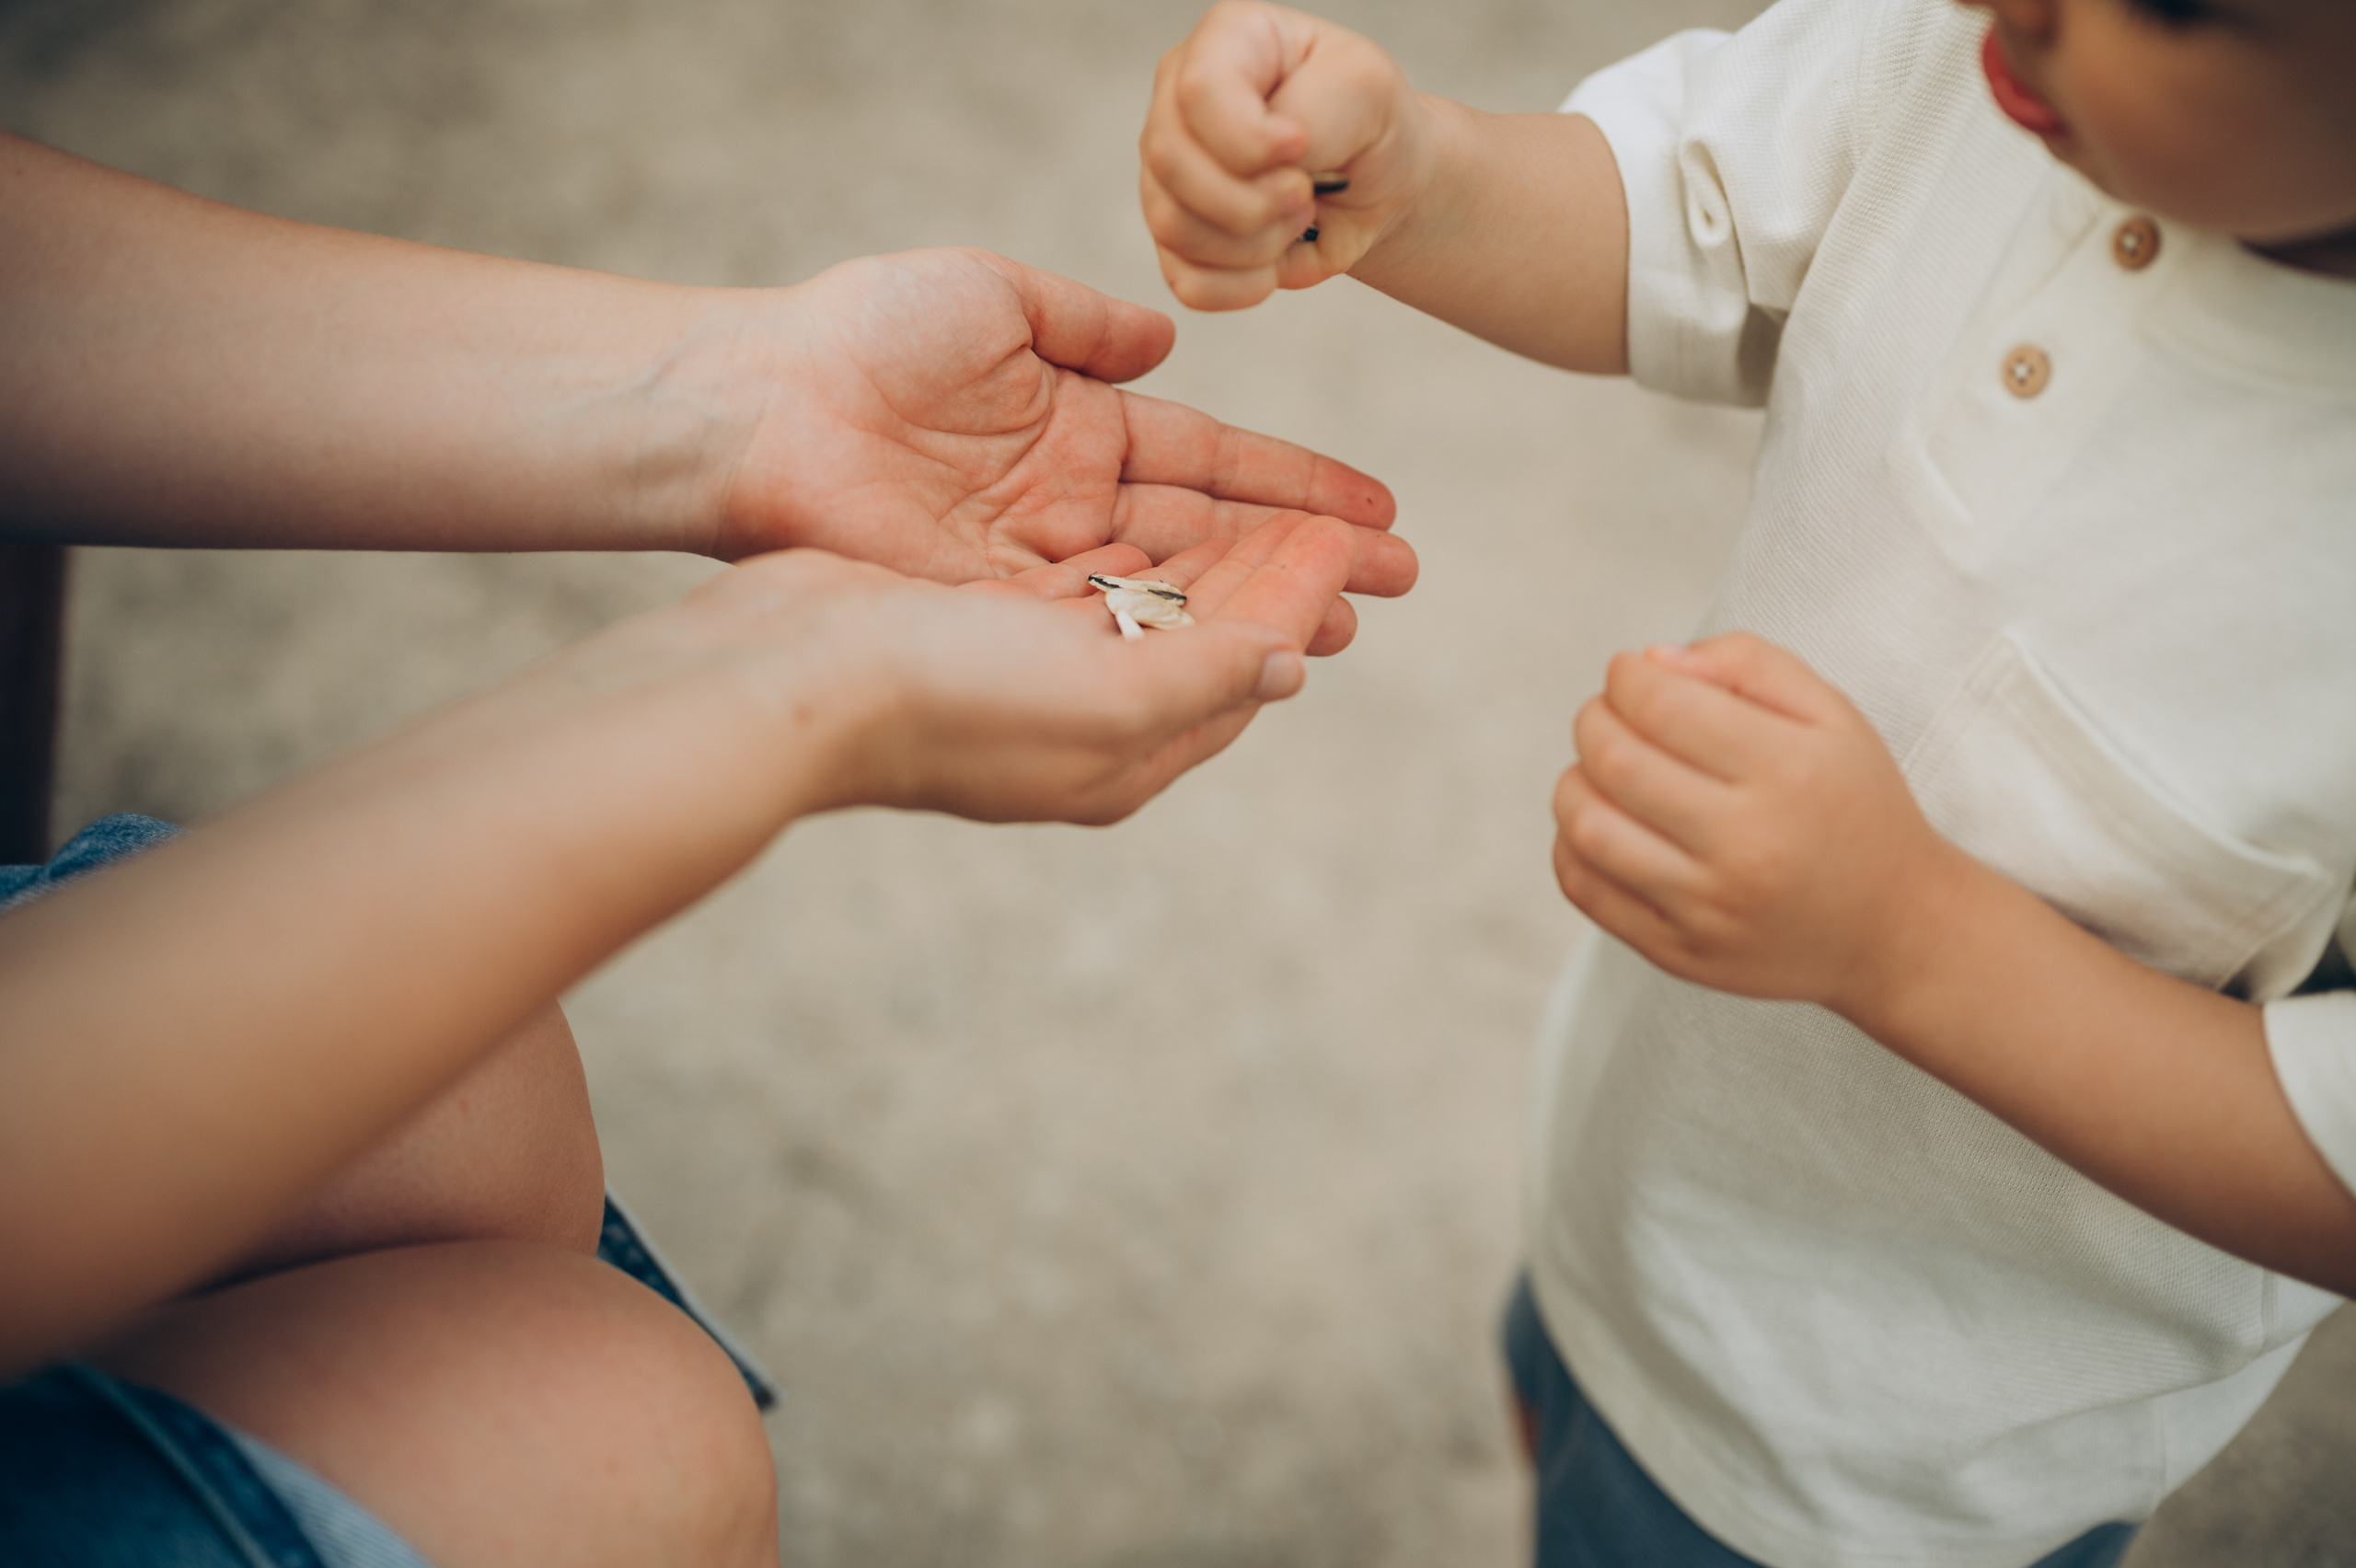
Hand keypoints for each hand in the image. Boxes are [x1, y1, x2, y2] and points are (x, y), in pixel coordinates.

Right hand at [688, 512, 1357, 825]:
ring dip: (1217, 554)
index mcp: (1121, 753)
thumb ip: (1203, 675)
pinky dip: (1132, 543)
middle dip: (1280, 577)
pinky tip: (1155, 512)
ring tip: (1282, 512)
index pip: (1239, 669)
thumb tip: (1289, 667)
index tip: (1358, 546)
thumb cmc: (946, 697)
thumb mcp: (1103, 697)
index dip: (1301, 602)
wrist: (786, 677)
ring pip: (1150, 599)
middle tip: (1358, 530)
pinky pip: (1082, 578)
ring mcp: (1025, 669)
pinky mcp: (975, 620)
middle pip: (1207, 633)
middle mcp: (1081, 717)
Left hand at [708, 247, 1416, 623]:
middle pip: (1212, 537)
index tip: (1375, 508)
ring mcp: (1039, 565)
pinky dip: (1175, 638)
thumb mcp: (992, 296)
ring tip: (1344, 623)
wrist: (760, 406)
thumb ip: (1085, 325)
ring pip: (1173, 592)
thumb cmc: (863, 335)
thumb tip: (1166, 342)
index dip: (1294, 486)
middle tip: (1394, 581)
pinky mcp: (999, 611)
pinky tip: (1245, 648)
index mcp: (1080, 425)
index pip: (1212, 462)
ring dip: (1259, 607)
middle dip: (1304, 558)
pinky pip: (1105, 628)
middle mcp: (1072, 503)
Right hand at [1141, 3, 1432, 308]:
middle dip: (1255, 200)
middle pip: (1173, 163)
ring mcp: (1166, 174)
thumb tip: (1272, 156)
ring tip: (1298, 217)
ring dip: (1256, 242)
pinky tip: (1275, 260)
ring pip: (1175, 226)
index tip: (1301, 148)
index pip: (1199, 91)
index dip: (1249, 138)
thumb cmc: (1366, 121)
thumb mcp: (1367, 89)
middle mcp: (1177, 103)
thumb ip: (1316, 108)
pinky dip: (1243, 285)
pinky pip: (1188, 282)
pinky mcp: (1175, 240)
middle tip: (1307, 192)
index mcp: (1224, 43)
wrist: (1375, 181)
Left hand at [1548, 634, 1962, 1016]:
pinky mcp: (1680, 953)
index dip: (1626, 675)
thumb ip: (1746, 664)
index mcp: (1788, 772)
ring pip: (1588, 828)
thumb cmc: (1854, 806)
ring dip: (1574, 782)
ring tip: (1601, 770)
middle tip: (1610, 714)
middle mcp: (1747, 844)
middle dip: (1594, 719)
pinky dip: (1571, 847)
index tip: (1631, 673)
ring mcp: (1709, 908)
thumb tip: (1650, 661)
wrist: (1894, 931)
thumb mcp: (1832, 716)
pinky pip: (1587, 892)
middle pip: (1614, 761)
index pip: (1661, 704)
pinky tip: (1604, 823)